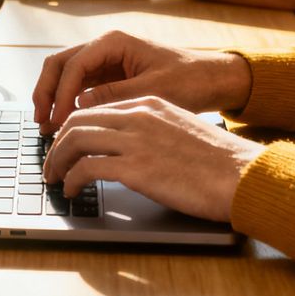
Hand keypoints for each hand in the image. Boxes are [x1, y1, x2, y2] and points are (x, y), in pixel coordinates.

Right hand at [32, 30, 250, 132]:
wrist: (213, 80)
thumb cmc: (190, 79)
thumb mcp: (153, 90)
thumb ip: (114, 95)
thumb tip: (80, 106)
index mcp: (114, 42)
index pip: (74, 64)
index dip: (63, 93)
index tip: (59, 119)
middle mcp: (105, 47)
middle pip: (60, 64)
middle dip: (47, 91)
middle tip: (42, 120)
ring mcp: (105, 61)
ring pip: (66, 74)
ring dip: (54, 97)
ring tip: (47, 125)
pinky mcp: (109, 77)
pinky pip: (79, 87)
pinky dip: (68, 103)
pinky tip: (65, 123)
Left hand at [43, 96, 262, 222]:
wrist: (242, 175)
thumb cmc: (218, 161)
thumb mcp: (179, 131)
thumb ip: (151, 131)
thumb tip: (128, 149)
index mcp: (149, 104)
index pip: (96, 109)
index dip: (73, 129)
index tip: (66, 146)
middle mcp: (138, 116)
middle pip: (78, 120)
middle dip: (58, 143)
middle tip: (52, 164)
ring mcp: (136, 141)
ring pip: (76, 140)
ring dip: (58, 161)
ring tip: (55, 179)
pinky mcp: (136, 168)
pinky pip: (87, 168)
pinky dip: (73, 180)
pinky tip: (73, 191)